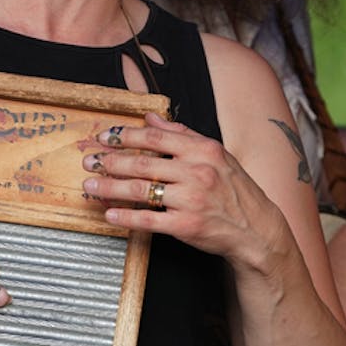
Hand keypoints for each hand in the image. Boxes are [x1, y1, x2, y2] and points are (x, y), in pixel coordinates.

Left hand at [81, 113, 280, 263]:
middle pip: (142, 163)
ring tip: (90, 185)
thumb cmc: (234, 189)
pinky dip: (126, 217)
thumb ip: (182, 134)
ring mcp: (191, 200)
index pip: (155, 137)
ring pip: (140, 190)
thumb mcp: (216, 154)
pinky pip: (148, 220)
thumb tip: (151, 118)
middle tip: (89, 160)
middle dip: (109, 161)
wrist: (255, 228)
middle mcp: (197, 172)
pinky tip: (110, 213)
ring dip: (109, 187)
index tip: (104, 137)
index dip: (125, 136)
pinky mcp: (186, 226)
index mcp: (202, 150)